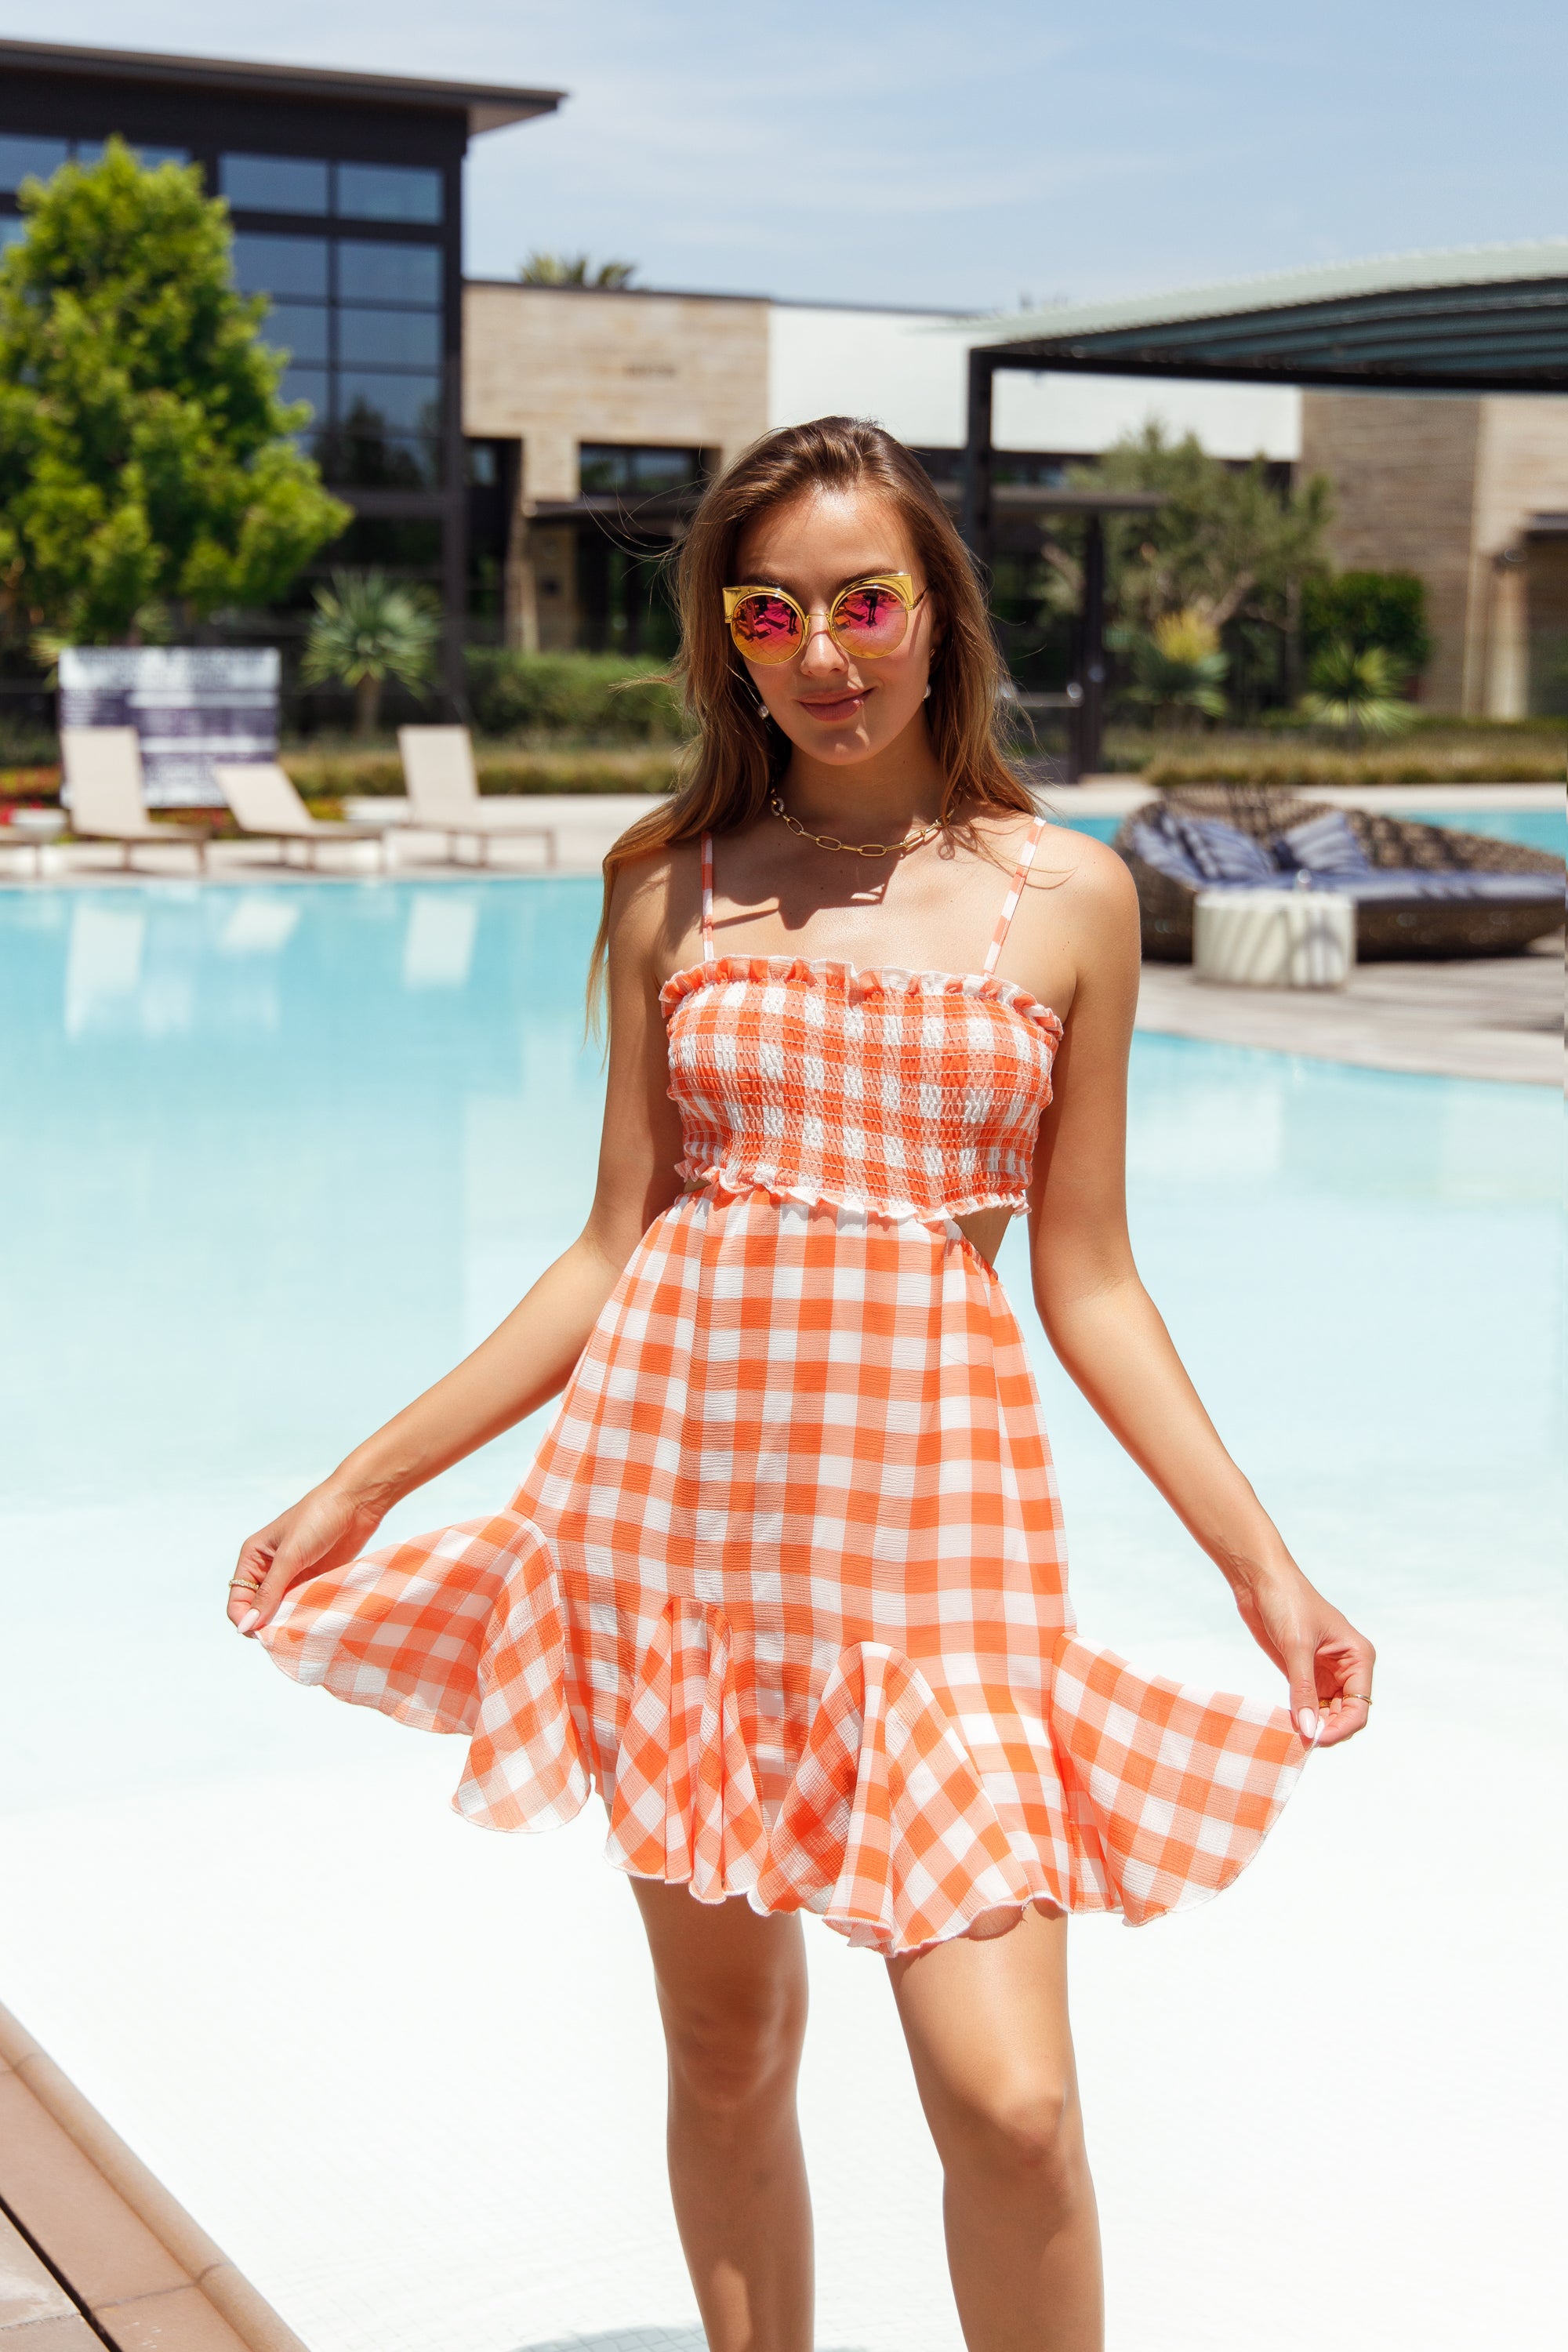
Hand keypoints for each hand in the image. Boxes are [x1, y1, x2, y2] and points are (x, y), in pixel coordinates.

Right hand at [226, 1479, 389, 1634]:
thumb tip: (245, 1626)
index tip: (263, 1635)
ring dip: (288, 1623)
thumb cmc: (317, 1519)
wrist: (356, 1504)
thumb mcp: (290, 1556)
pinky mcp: (313, 1582)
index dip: (246, 1620)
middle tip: (285, 1635)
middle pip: (258, 1610)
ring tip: (301, 1630)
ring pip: (281, 1612)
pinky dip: (305, 1617)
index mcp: (253, 1558)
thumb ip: (269, 1592)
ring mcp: (292, 1578)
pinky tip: (314, 1622)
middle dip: (268, 1624)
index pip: (238, 1600)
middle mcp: (268, 1571)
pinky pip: (302, 1607)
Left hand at [1232, 1563, 1374, 1748]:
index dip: (1341, 1728)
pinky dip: (1299, 1716)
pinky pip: (1307, 1704)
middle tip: (1300, 1742)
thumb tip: (1308, 1731)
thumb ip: (1303, 1690)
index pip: (1359, 1707)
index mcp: (1358, 1658)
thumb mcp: (1296, 1646)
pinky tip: (1285, 1724)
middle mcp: (1347, 1668)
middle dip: (1326, 1730)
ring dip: (1312, 1726)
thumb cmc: (1286, 1602)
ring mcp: (1325, 1673)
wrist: (1259, 1579)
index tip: (1316, 1740)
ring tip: (1290, 1736)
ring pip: (1326, 1714)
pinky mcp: (1303, 1673)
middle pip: (1345, 1715)